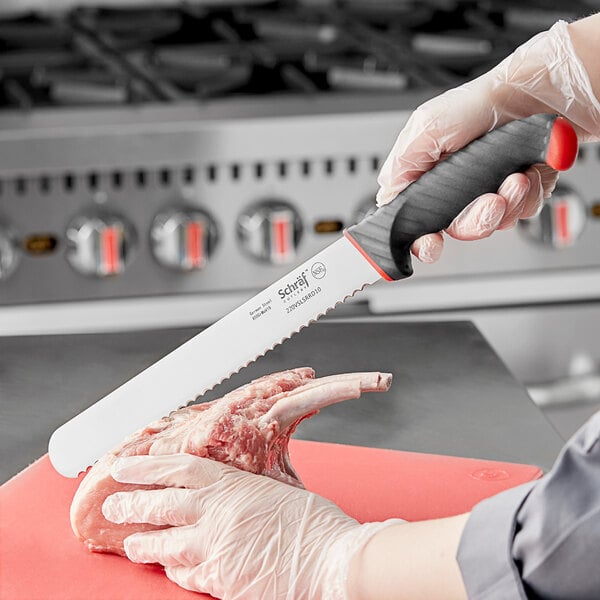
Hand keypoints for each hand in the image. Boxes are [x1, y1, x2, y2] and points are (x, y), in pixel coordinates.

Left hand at [102, 454, 400, 599]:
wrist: (330, 561)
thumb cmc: (312, 524)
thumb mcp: (276, 491)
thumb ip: (243, 491)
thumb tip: (226, 494)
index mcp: (232, 485)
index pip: (179, 469)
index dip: (148, 467)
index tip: (126, 467)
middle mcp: (215, 515)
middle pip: (160, 506)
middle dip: (131, 504)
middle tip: (112, 505)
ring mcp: (214, 549)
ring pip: (163, 545)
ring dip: (142, 543)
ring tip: (129, 542)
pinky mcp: (219, 581)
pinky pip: (184, 574)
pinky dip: (172, 569)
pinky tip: (167, 567)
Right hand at [377, 20, 599, 262]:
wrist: (537, 96)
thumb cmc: (483, 103)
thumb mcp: (428, 124)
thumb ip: (403, 161)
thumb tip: (387, 194)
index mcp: (428, 178)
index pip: (417, 222)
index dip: (422, 239)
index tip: (431, 244)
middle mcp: (457, 190)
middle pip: (458, 229)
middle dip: (475, 219)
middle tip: (488, 202)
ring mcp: (489, 192)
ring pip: (494, 225)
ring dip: (507, 204)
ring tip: (514, 178)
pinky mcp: (519, 192)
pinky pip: (523, 213)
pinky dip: (528, 197)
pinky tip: (527, 175)